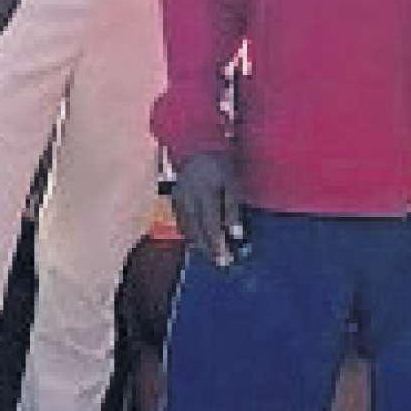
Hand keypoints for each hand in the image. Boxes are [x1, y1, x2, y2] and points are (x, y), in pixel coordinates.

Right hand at [172, 151, 247, 271]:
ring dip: (200, 244)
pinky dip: (190, 234)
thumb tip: (236, 234)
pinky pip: (181, 222)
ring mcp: (179, 196)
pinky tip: (200, 243)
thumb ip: (232, 208)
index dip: (220, 240)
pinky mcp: (174, 199)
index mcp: (204, 187)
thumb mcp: (232, 183)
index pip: (211, 220)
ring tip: (212, 256)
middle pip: (198, 227)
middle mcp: (188, 193)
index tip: (230, 255)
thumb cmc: (220, 168)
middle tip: (222, 263)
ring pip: (188, 226)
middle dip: (210, 247)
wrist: (198, 148)